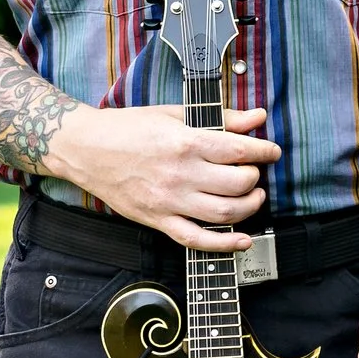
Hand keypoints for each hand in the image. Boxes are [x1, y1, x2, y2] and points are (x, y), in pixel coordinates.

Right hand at [45, 103, 279, 250]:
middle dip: (255, 178)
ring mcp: (168, 201)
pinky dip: (223, 244)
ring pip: (223, 213)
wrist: (86, 149)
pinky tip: (242, 240)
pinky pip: (195, 240)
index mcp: (186, 142)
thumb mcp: (177, 113)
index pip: (240, 151)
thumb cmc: (130, 127)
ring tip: (253, 197)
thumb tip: (258, 117)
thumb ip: (223, 117)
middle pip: (237, 183)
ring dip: (249, 208)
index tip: (272, 152)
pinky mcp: (157, 220)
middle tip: (255, 173)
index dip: (264, 152)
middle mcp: (180, 174)